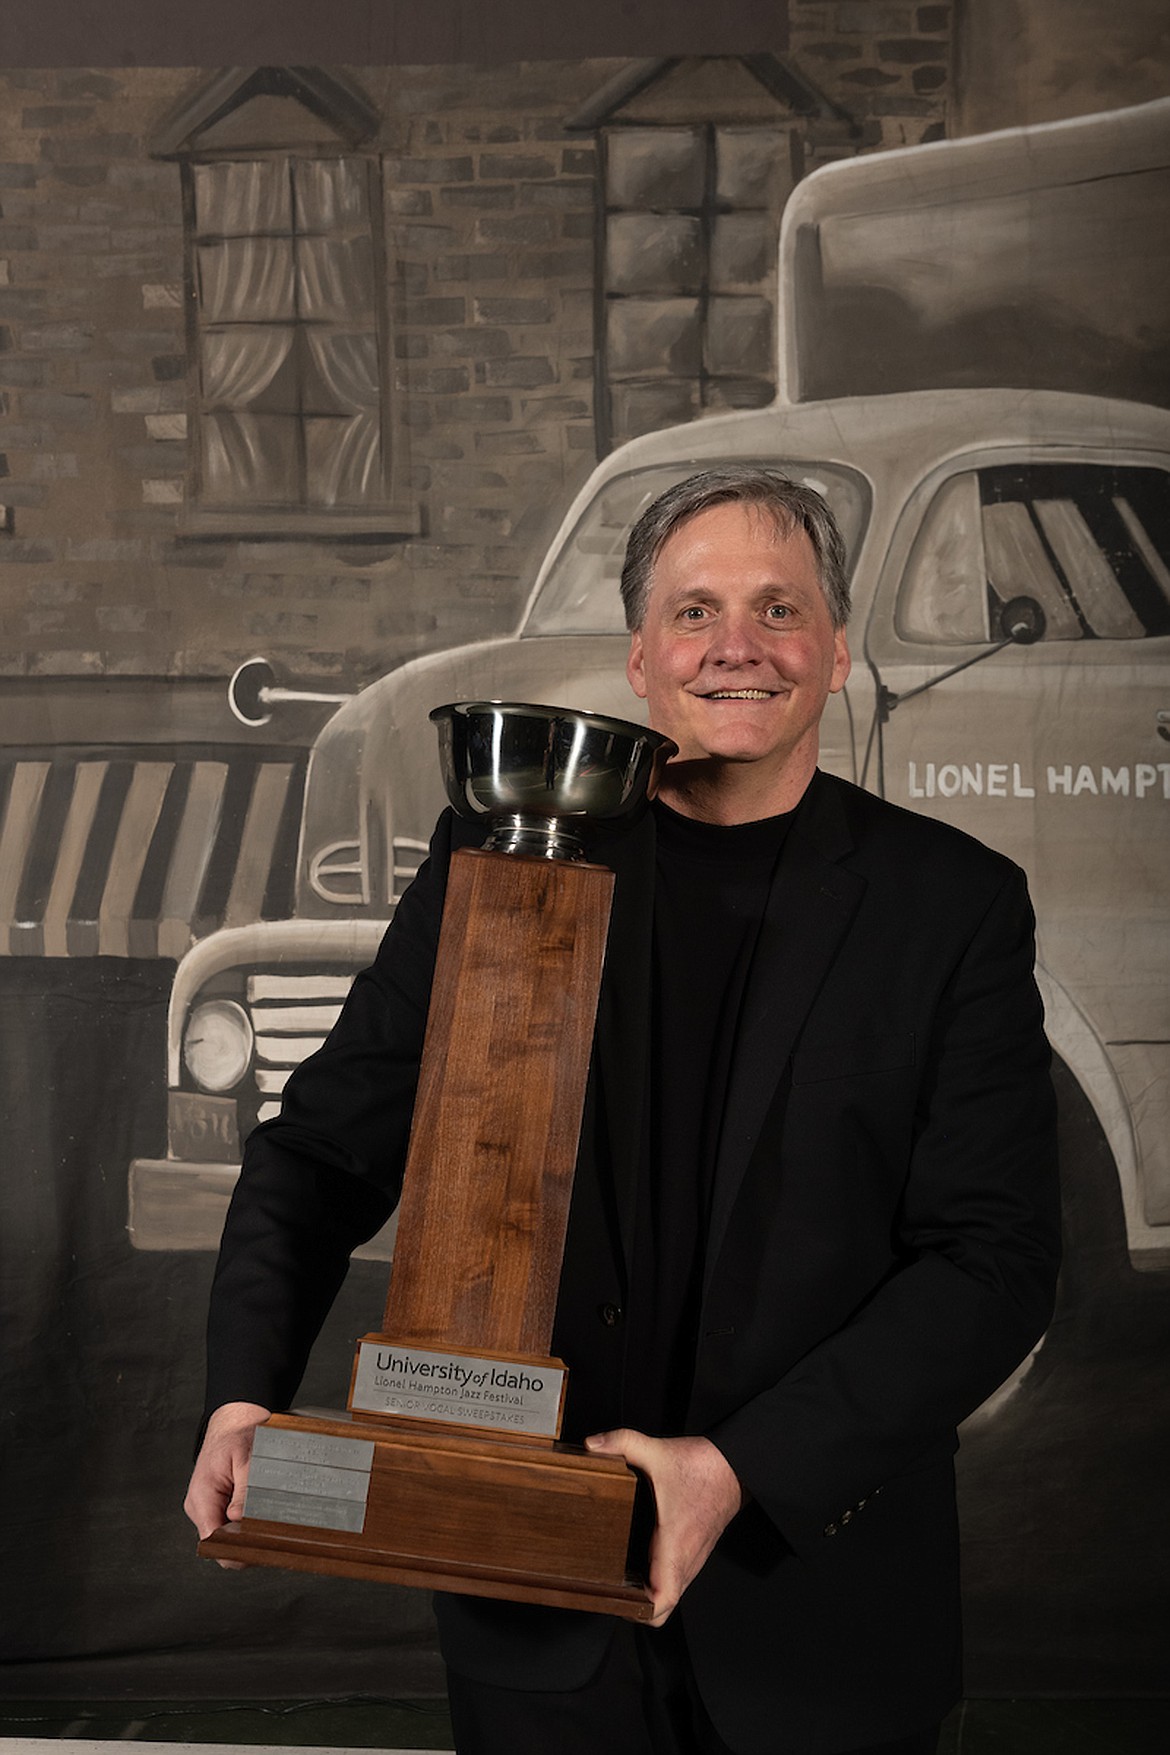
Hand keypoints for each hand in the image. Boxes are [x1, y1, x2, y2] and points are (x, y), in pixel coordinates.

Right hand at [183, 1400, 270, 1568]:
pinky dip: (246, 1523)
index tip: (259, 1542)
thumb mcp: (245, 1459)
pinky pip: (230, 1525)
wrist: (234, 1422)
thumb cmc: (238, 1436)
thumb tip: (238, 1519)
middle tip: (271, 1532)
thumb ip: (243, 1491)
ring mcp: (207, 1508)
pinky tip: (261, 1512)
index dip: (235, 1547)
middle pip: (220, 1544)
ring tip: (267, 1517)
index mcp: (201, 1497)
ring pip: (226, 1537)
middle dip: (244, 1543)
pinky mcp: (217, 1506)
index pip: (212, 1540)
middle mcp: (200, 1507)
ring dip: (246, 1532)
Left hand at [585, 1429, 742, 1625]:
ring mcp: (694, 1556)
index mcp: (675, 1544)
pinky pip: (678, 1577)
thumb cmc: (703, 1467)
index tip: (618, 1601)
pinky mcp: (697, 1549)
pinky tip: (643, 1557)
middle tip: (612, 1588)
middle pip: (665, 1606)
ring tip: (623, 1577)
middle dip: (638, 1605)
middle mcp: (687, 1558)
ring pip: (673, 1592)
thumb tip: (592, 1445)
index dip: (640, 1611)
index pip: (663, 1600)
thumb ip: (622, 1443)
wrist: (735, 1464)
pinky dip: (661, 1578)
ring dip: (650, 1592)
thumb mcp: (657, 1451)